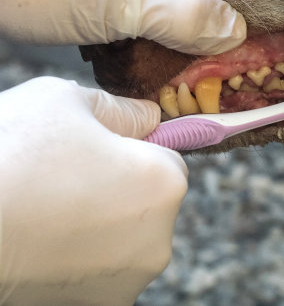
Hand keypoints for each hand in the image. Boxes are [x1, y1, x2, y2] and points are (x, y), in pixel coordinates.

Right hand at [0, 77, 186, 303]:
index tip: (98, 149)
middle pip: (150, 201)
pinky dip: (81, 256)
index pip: (169, 157)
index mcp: (164, 184)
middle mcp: (159, 239)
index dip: (134, 148)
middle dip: (120, 187)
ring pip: (126, 237)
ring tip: (49, 210)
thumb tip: (148, 116)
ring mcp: (128, 281)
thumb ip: (119, 108)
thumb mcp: (64, 101)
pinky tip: (44, 241)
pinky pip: (100, 268)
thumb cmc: (9, 157)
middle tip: (66, 177)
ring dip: (101, 224)